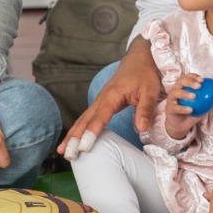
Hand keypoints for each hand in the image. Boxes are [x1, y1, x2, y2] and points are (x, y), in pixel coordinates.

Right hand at [59, 43, 160, 158]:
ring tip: (62, 151)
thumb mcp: (150, 90)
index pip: (99, 117)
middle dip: (74, 138)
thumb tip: (141, 129)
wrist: (140, 57)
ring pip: (83, 119)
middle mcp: (102, 98)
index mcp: (112, 95)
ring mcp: (100, 100)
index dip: (91, 133)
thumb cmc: (145, 73)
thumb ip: (145, 109)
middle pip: (84, 120)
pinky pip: (88, 117)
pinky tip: (74, 139)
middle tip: (67, 155)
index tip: (84, 148)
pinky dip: (79, 129)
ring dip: (73, 135)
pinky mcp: (102, 103)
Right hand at [162, 73, 203, 140]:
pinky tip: (190, 110)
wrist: (182, 124)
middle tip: (199, 86)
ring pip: (175, 92)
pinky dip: (183, 108)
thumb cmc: (193, 111)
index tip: (202, 80)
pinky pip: (175, 107)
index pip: (187, 77)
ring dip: (185, 93)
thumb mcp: (205, 106)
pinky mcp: (169, 108)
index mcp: (184, 86)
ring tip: (194, 96)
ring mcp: (171, 99)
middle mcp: (176, 90)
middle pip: (180, 81)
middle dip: (189, 81)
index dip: (194, 76)